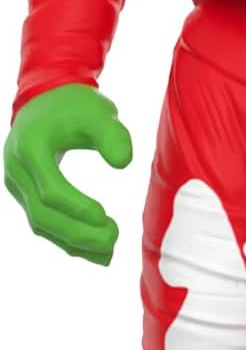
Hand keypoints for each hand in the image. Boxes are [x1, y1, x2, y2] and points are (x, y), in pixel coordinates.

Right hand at [4, 83, 132, 265]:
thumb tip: (123, 163)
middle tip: (114, 239)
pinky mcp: (24, 194)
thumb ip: (111, 134)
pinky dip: (67, 237)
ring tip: (109, 251)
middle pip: (42, 214)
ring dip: (73, 241)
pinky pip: (43, 222)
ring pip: (41, 224)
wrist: (45, 98)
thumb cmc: (73, 105)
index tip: (105, 217)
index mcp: (30, 147)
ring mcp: (17, 184)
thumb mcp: (97, 112)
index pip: (50, 189)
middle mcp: (16, 169)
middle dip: (77, 232)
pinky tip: (95, 250)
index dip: (76, 207)